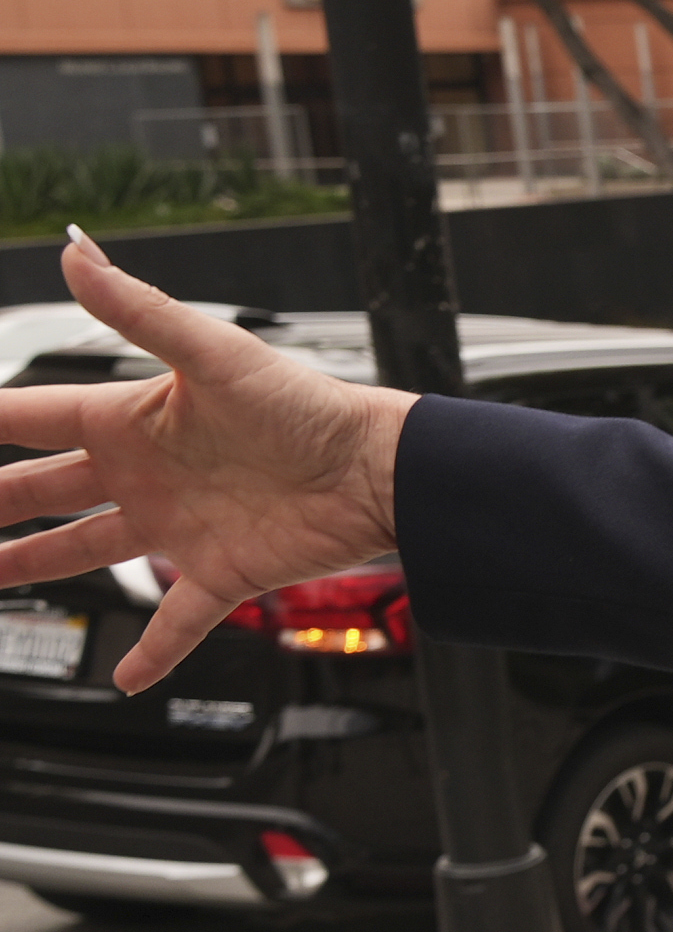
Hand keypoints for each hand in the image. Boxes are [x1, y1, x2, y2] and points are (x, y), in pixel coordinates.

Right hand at [0, 235, 410, 688]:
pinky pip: (177, 621)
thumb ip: (138, 310)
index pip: (33, 419)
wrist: (379, 470)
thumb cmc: (309, 405)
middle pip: (43, 491)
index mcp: (134, 420)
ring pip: (86, 552)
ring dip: (34, 568)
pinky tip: (126, 677)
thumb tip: (78, 254)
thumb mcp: (212, 354)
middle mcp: (147, 475)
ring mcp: (179, 526)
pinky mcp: (221, 572)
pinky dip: (153, 652)